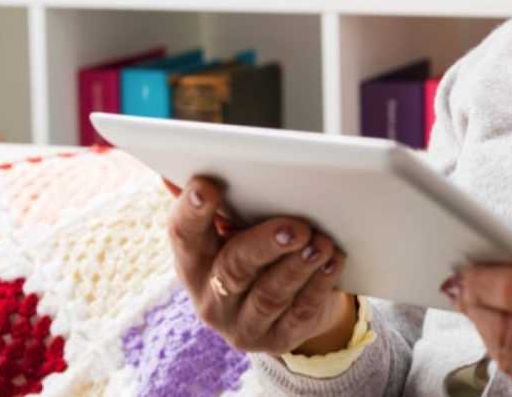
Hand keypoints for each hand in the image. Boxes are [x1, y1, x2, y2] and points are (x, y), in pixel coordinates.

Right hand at [167, 175, 355, 354]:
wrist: (286, 309)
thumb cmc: (257, 252)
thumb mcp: (235, 230)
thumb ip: (218, 202)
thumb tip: (178, 170)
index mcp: (193, 263)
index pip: (183, 235)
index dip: (192, 211)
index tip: (207, 185)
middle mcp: (210, 299)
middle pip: (233, 269)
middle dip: (265, 243)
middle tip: (296, 225)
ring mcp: (243, 326)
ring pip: (270, 295)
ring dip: (298, 266)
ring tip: (321, 243)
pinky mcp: (278, 340)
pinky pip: (300, 313)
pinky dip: (319, 285)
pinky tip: (333, 263)